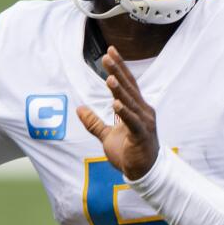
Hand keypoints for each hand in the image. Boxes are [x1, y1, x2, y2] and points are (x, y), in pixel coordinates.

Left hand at [77, 46, 159, 179]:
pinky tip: (116, 103)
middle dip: (118, 71)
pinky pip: (132, 122)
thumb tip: (78, 109)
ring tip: (109, 78)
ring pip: (130, 102)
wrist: (144, 173)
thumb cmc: (129, 153)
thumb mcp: (106, 136)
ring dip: (120, 90)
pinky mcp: (142, 135)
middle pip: (129, 87)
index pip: (127, 84)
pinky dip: (125, 112)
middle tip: (107, 55)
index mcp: (136, 109)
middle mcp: (143, 111)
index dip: (119, 68)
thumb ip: (94, 122)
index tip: (110, 52)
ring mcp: (144, 122)